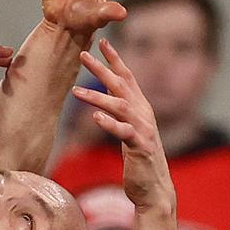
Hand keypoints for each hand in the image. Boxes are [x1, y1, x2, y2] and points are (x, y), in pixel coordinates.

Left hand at [73, 39, 173, 209]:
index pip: (128, 77)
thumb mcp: (129, 129)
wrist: (154, 188)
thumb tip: (109, 92)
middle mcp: (144, 114)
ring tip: (76, 91)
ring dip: (98, 97)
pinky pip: (124, 132)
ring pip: (120, 106)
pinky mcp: (141, 147)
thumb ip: (122, 110)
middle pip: (122, 85)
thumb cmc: (140, 158)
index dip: (116, 59)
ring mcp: (144, 129)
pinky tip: (95, 118)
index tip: (103, 41)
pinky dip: (110, 124)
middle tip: (83, 54)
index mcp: (141, 107)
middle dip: (102, 68)